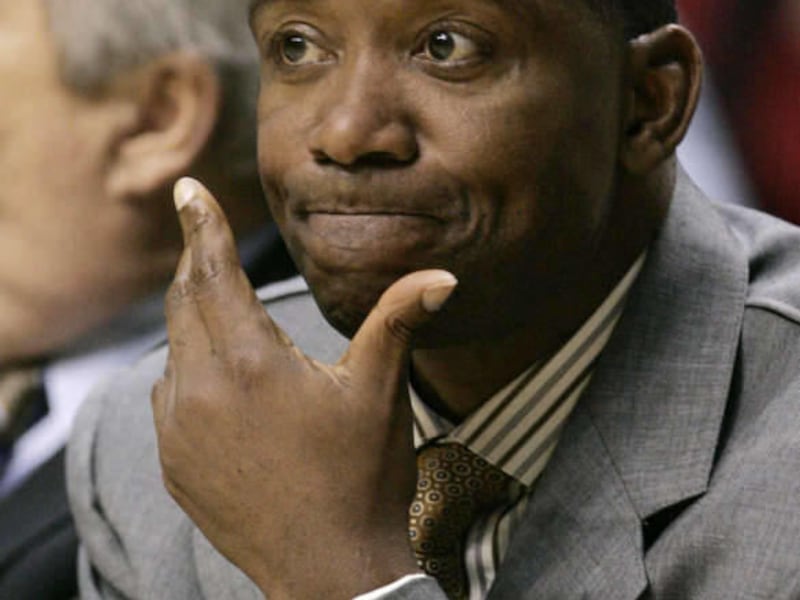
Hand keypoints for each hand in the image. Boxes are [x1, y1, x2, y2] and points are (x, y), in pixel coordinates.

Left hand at [152, 178, 456, 598]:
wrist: (330, 569)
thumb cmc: (361, 475)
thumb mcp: (380, 391)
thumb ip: (399, 321)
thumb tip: (443, 277)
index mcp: (251, 362)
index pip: (212, 272)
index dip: (201, 225)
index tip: (187, 188)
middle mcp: (200, 390)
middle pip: (185, 303)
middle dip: (199, 266)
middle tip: (207, 238)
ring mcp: (178, 430)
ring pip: (174, 350)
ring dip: (197, 324)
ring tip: (233, 324)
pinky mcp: (173, 462)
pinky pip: (168, 396)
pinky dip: (190, 373)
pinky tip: (225, 386)